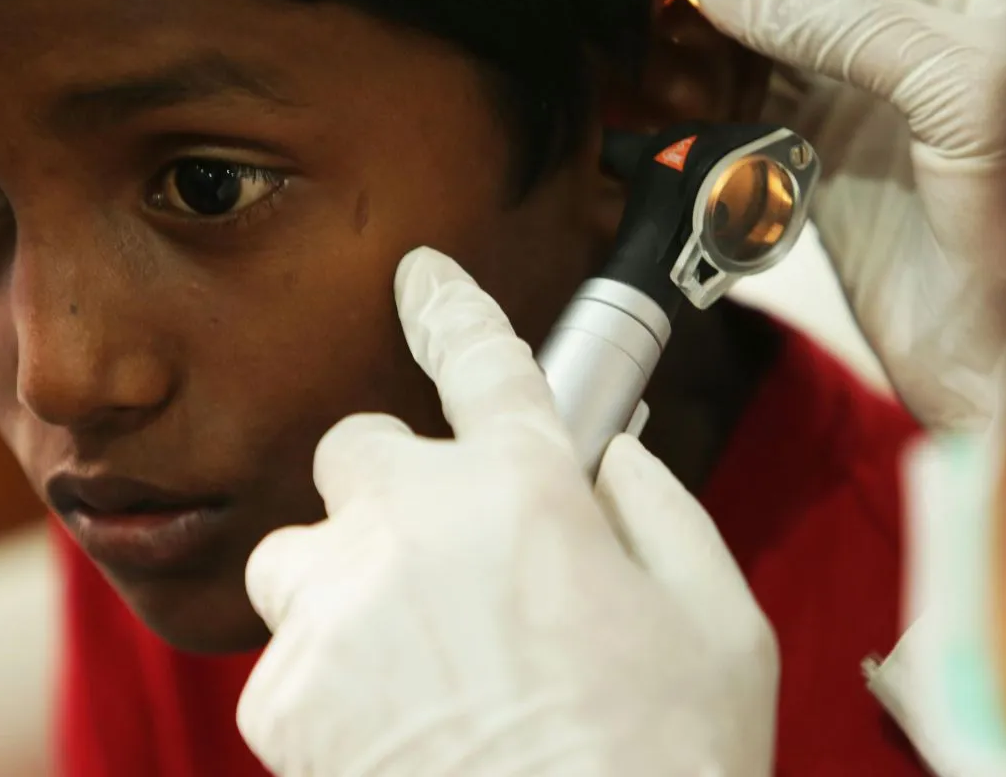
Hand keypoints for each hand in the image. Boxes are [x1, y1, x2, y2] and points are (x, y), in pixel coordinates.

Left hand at [236, 247, 778, 776]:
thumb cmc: (665, 764)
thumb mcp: (719, 623)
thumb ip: (660, 512)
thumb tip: (615, 455)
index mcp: (528, 495)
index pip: (482, 360)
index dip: (450, 307)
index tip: (421, 277)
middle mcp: (417, 527)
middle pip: (358, 448)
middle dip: (397, 487)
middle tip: (442, 553)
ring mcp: (339, 609)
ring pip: (301, 549)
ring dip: (345, 579)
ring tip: (407, 649)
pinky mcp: (285, 697)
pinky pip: (286, 653)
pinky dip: (329, 677)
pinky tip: (395, 727)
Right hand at [688, 0, 1005, 430]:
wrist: (993, 367)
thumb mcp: (959, 89)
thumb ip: (847, 22)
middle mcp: (921, 29)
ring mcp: (868, 87)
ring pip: (771, 30)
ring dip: (712, 34)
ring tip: (659, 36)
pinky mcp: (822, 146)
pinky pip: (750, 100)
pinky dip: (706, 95)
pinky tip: (673, 90)